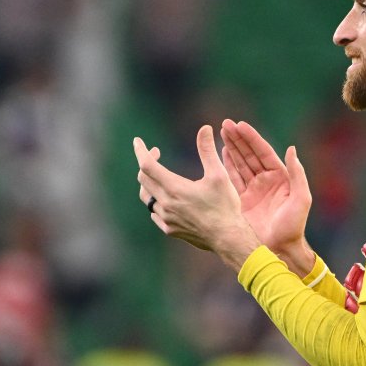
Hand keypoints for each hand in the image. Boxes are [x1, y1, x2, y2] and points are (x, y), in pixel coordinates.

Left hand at [134, 125, 260, 268]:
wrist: (227, 237)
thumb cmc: (225, 205)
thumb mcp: (219, 175)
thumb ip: (208, 150)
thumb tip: (205, 128)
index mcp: (174, 188)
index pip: (147, 165)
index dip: (140, 151)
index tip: (137, 141)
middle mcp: (166, 203)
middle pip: (143, 179)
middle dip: (147, 162)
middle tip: (157, 153)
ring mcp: (166, 218)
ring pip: (146, 196)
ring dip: (148, 182)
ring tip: (158, 174)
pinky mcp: (169, 229)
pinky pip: (154, 212)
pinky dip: (155, 200)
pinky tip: (165, 197)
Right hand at [220, 119, 314, 273]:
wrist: (280, 249)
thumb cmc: (294, 226)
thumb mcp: (301, 199)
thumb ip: (297, 174)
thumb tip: (291, 149)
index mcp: (280, 178)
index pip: (263, 152)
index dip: (252, 138)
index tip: (240, 125)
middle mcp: (265, 181)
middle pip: (249, 154)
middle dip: (238, 139)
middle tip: (225, 124)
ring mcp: (252, 190)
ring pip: (239, 164)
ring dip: (231, 148)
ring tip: (221, 132)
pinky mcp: (241, 201)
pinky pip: (232, 179)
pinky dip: (226, 165)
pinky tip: (220, 153)